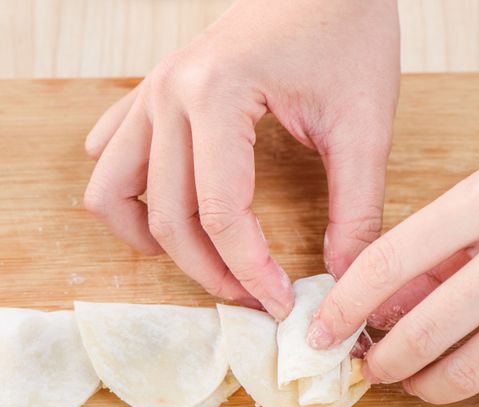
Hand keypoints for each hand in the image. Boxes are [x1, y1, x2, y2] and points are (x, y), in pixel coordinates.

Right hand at [83, 0, 400, 319]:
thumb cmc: (347, 30)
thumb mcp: (365, 122)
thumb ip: (357, 205)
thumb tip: (345, 275)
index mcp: (216, 95)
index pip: (222, 215)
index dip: (252, 273)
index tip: (281, 304)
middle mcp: (169, 94)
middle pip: (167, 216)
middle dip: (210, 272)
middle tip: (254, 298)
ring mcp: (152, 91)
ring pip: (113, 192)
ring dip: (150, 239)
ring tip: (202, 260)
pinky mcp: (153, 93)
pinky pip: (113, 156)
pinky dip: (129, 196)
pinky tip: (167, 211)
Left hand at [307, 109, 478, 406]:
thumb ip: (436, 249)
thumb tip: (379, 311)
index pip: (389, 262)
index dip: (342, 306)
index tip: (319, 333)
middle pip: (425, 332)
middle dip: (382, 363)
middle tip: (373, 369)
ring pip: (471, 373)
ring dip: (427, 388)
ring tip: (417, 380)